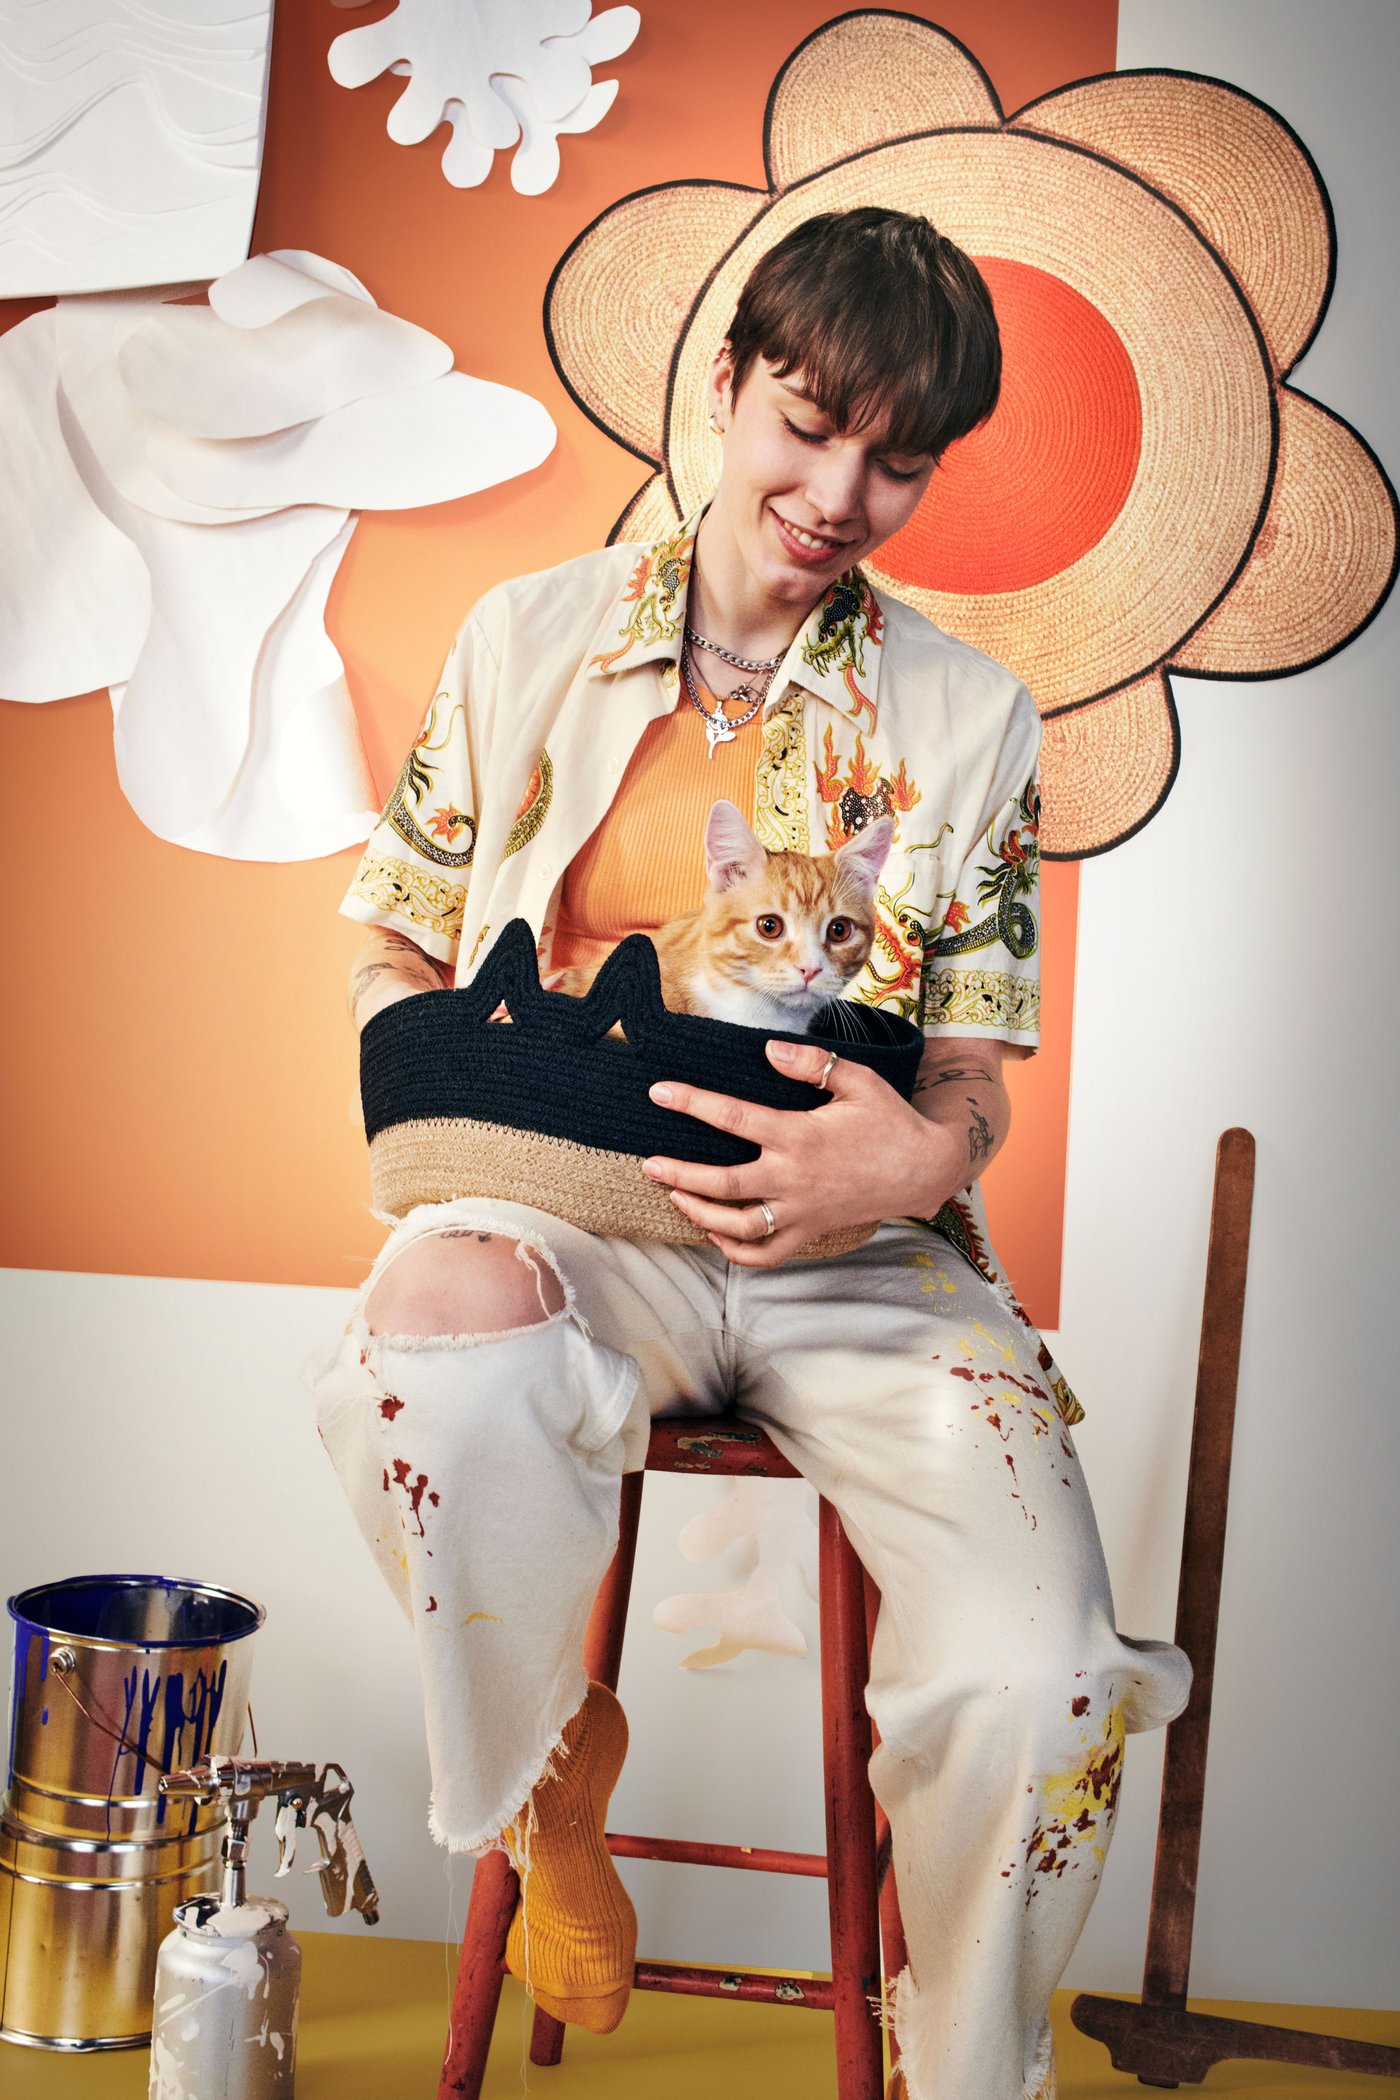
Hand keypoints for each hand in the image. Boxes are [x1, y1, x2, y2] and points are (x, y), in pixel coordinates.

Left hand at [642, 1038, 964, 1265]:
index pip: (732, 1118)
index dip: (691, 1103)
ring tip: (673, 1195)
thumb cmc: (890, 1121)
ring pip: (737, 1227)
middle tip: (648, 1164)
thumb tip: (768, 1050)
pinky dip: (736, 1251)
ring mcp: (800, 1212)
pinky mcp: (810, 1232)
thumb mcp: (858, 1080)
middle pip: (722, 1184)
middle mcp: (793, 1179)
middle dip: (678, 1173)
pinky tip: (715, 1234)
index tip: (659, 1092)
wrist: (923, 1170)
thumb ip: (812, 1064)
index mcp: (799, 1136)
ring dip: (699, 1214)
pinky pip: (766, 1255)